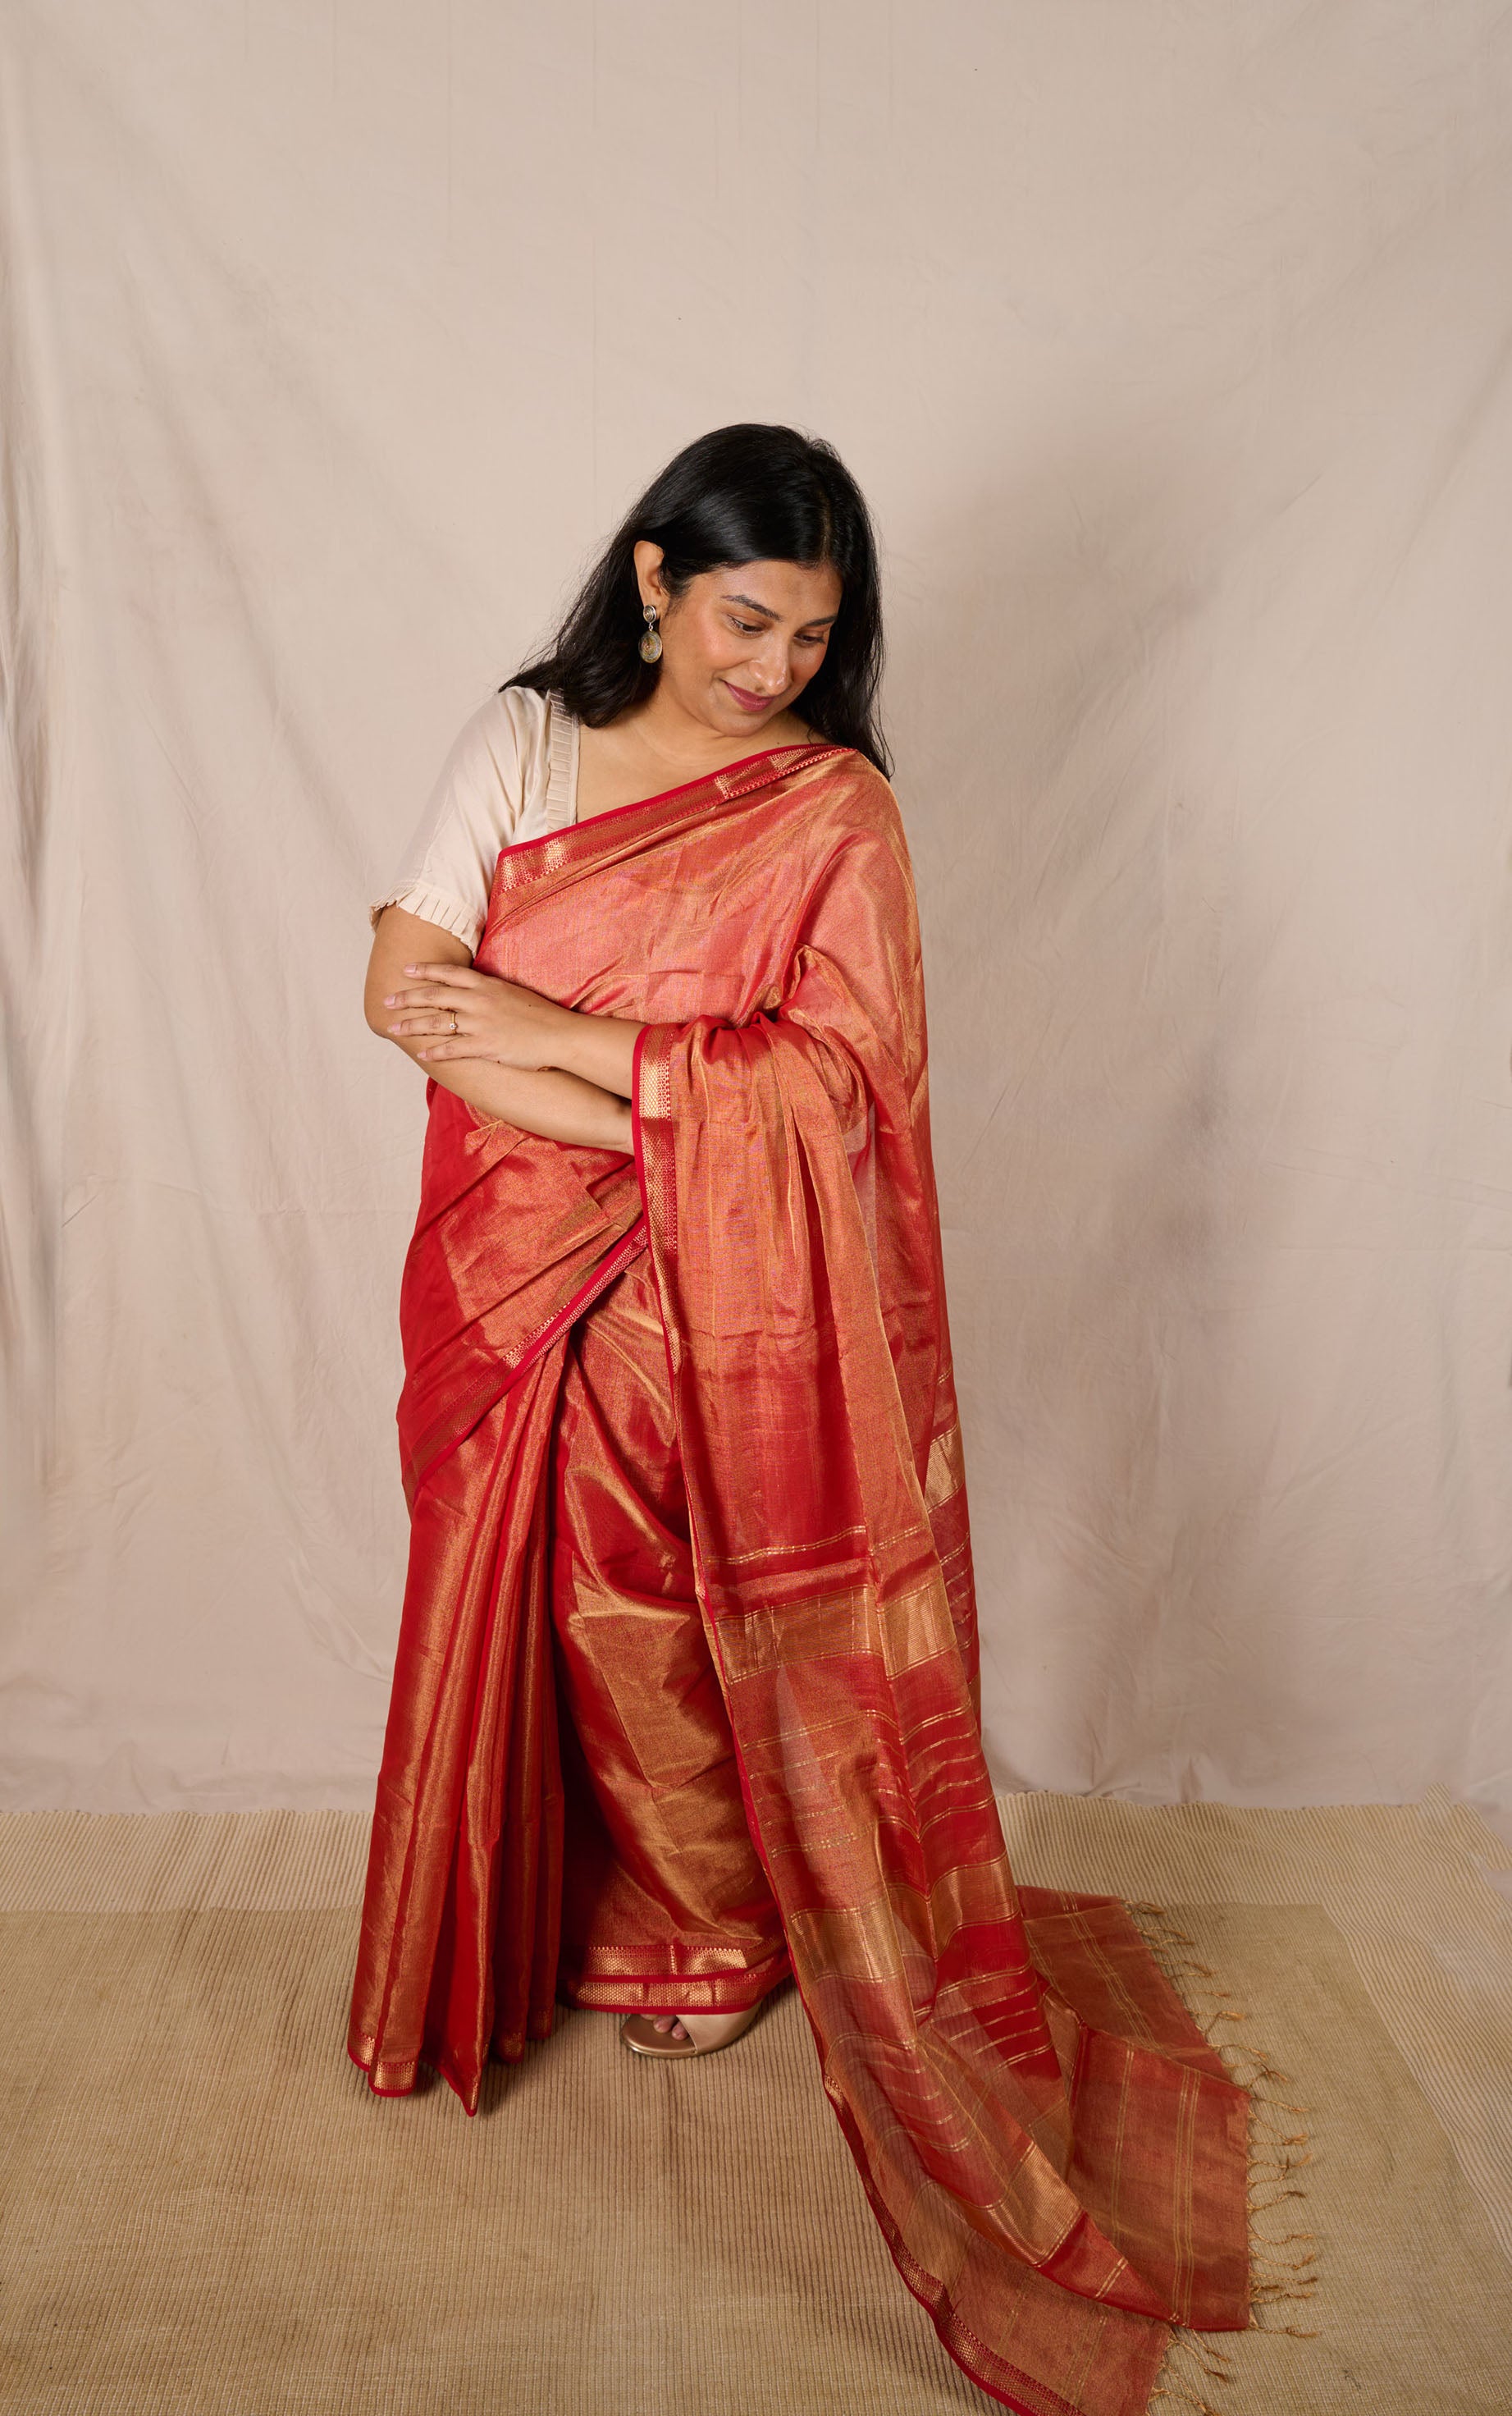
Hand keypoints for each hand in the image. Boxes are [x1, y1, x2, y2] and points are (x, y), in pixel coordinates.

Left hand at [384, 962, 573, 1069]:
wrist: (561, 1035)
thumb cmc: (541, 1015)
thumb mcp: (514, 993)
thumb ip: (491, 991)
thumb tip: (475, 991)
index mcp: (487, 985)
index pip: (449, 973)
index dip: (425, 970)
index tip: (406, 970)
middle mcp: (480, 1001)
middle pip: (435, 996)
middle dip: (407, 998)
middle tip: (388, 1001)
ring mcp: (481, 1024)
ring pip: (437, 1022)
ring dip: (412, 1026)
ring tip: (395, 1029)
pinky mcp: (486, 1046)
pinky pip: (453, 1049)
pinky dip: (435, 1052)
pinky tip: (422, 1054)